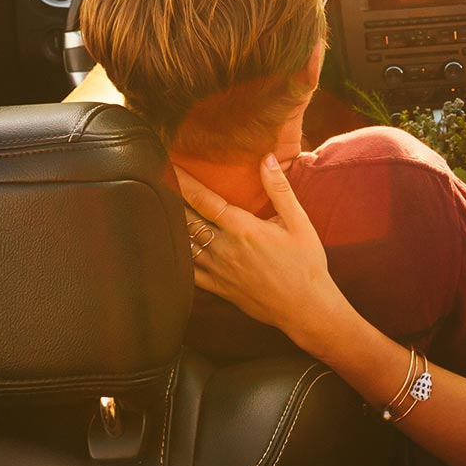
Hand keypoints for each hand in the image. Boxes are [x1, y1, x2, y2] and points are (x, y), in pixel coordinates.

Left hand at [178, 156, 349, 348]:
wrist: (305, 307)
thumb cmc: (305, 263)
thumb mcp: (298, 222)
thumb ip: (279, 189)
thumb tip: (266, 158)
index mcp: (242, 228)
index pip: (203, 199)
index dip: (184, 181)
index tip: (170, 166)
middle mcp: (225, 248)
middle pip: (187, 219)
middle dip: (173, 198)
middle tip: (160, 181)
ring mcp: (218, 270)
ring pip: (185, 244)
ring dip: (173, 225)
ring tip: (161, 208)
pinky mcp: (218, 288)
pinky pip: (189, 271)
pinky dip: (178, 256)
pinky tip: (172, 246)